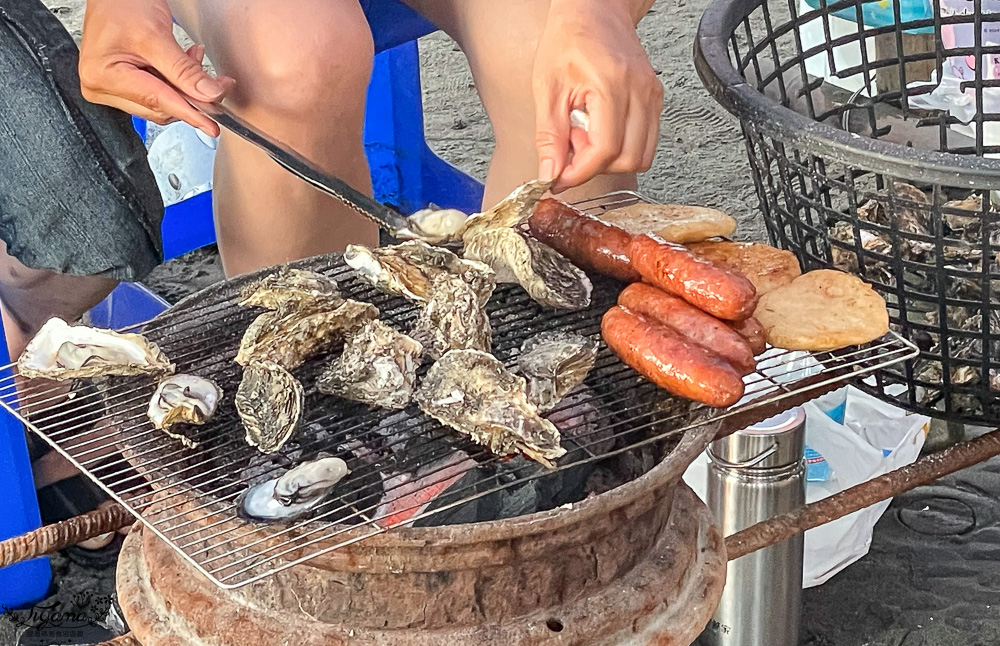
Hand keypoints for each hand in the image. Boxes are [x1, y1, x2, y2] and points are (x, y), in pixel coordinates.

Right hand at [79, 0, 233, 136]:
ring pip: (161, 103)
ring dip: (184, 88)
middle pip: (159, 107)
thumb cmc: (121, 4)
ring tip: (193, 60)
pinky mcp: (122, 85)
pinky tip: (184, 65)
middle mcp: (102, 86)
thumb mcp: (156, 36)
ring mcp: (110, 87)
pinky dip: (175, 83)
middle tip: (216, 84)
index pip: (157, 101)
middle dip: (190, 96)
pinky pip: (156, 94)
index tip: (212, 125)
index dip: (190, 113)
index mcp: (104, 76)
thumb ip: (184, 70)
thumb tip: (209, 95)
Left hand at [532, 0, 663, 191]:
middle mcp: (639, 92)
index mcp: (611, 85)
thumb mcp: (547, 89)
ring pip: (642, 155)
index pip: (604, 150)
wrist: (594, 10)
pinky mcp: (655, 99)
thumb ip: (549, 136)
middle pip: (628, 158)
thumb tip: (550, 174)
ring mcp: (651, 95)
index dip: (580, 172)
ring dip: (610, 158)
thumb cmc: (569, 39)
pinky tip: (600, 128)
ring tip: (586, 134)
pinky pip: (645, 141)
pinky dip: (621, 146)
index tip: (560, 179)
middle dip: (595, 165)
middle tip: (571, 146)